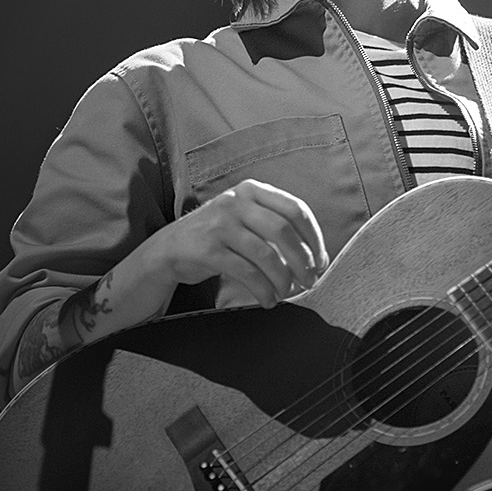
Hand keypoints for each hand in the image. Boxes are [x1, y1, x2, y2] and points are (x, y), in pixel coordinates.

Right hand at [144, 179, 329, 308]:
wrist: (170, 248)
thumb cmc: (218, 236)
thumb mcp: (244, 217)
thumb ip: (275, 226)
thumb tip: (316, 257)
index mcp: (252, 190)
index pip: (295, 209)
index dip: (314, 237)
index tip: (321, 260)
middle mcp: (236, 202)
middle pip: (284, 231)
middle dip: (303, 260)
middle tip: (310, 281)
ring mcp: (220, 224)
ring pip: (266, 255)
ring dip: (283, 279)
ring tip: (287, 293)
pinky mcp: (208, 249)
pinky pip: (246, 272)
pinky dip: (262, 290)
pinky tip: (268, 300)